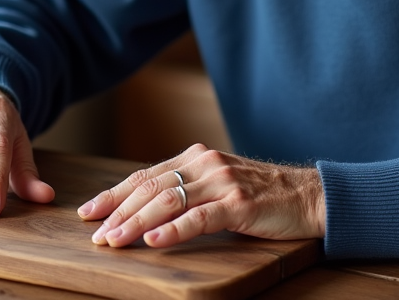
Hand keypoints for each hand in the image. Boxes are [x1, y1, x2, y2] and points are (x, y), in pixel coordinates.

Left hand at [77, 143, 324, 247]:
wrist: (309, 196)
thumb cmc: (262, 195)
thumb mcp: (218, 185)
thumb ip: (188, 188)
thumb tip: (146, 208)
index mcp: (196, 157)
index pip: (145, 176)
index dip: (114, 194)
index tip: (89, 212)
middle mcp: (205, 164)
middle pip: (150, 188)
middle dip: (118, 212)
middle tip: (95, 233)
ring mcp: (222, 182)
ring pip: (168, 201)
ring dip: (135, 222)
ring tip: (114, 240)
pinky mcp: (239, 204)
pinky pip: (199, 217)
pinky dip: (173, 230)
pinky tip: (153, 240)